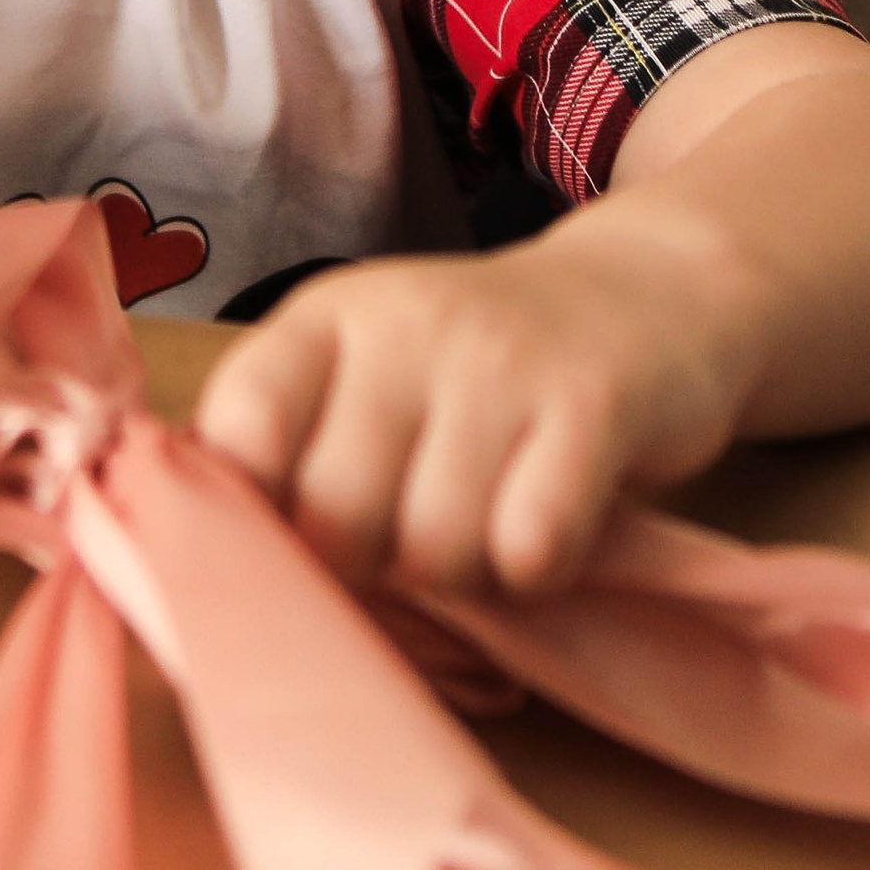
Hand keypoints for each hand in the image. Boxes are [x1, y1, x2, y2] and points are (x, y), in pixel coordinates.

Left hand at [192, 225, 757, 599]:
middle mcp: (406, 323)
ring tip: (487, 527)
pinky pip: (530, 545)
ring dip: (462, 577)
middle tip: (417, 542)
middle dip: (371, 567)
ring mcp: (501, 359)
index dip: (259, 517)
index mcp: (330, 317)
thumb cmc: (484, 370)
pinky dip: (535, 570)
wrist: (652, 293)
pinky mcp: (593, 403)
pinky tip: (545, 530)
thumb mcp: (376, 372)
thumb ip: (298, 449)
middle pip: (335, 518)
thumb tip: (217, 565)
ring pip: (433, 548)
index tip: (303, 540)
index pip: (239, 432)